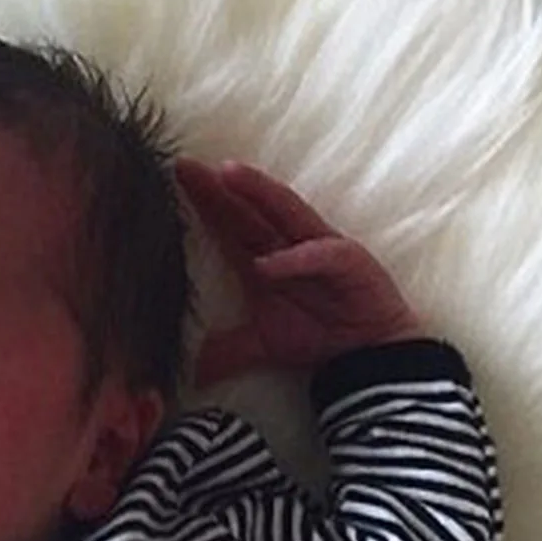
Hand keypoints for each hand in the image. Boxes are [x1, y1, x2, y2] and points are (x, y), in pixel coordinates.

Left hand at [177, 159, 422, 384]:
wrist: (366, 353)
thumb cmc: (318, 336)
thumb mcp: (261, 346)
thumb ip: (227, 352)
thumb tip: (193, 373)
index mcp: (262, 259)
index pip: (228, 225)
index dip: (203, 203)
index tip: (175, 178)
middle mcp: (286, 245)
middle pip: (248, 210)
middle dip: (219, 188)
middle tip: (187, 167)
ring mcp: (317, 247)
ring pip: (284, 212)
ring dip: (257, 193)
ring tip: (229, 176)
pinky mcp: (346, 260)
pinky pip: (317, 255)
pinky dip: (293, 259)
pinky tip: (267, 263)